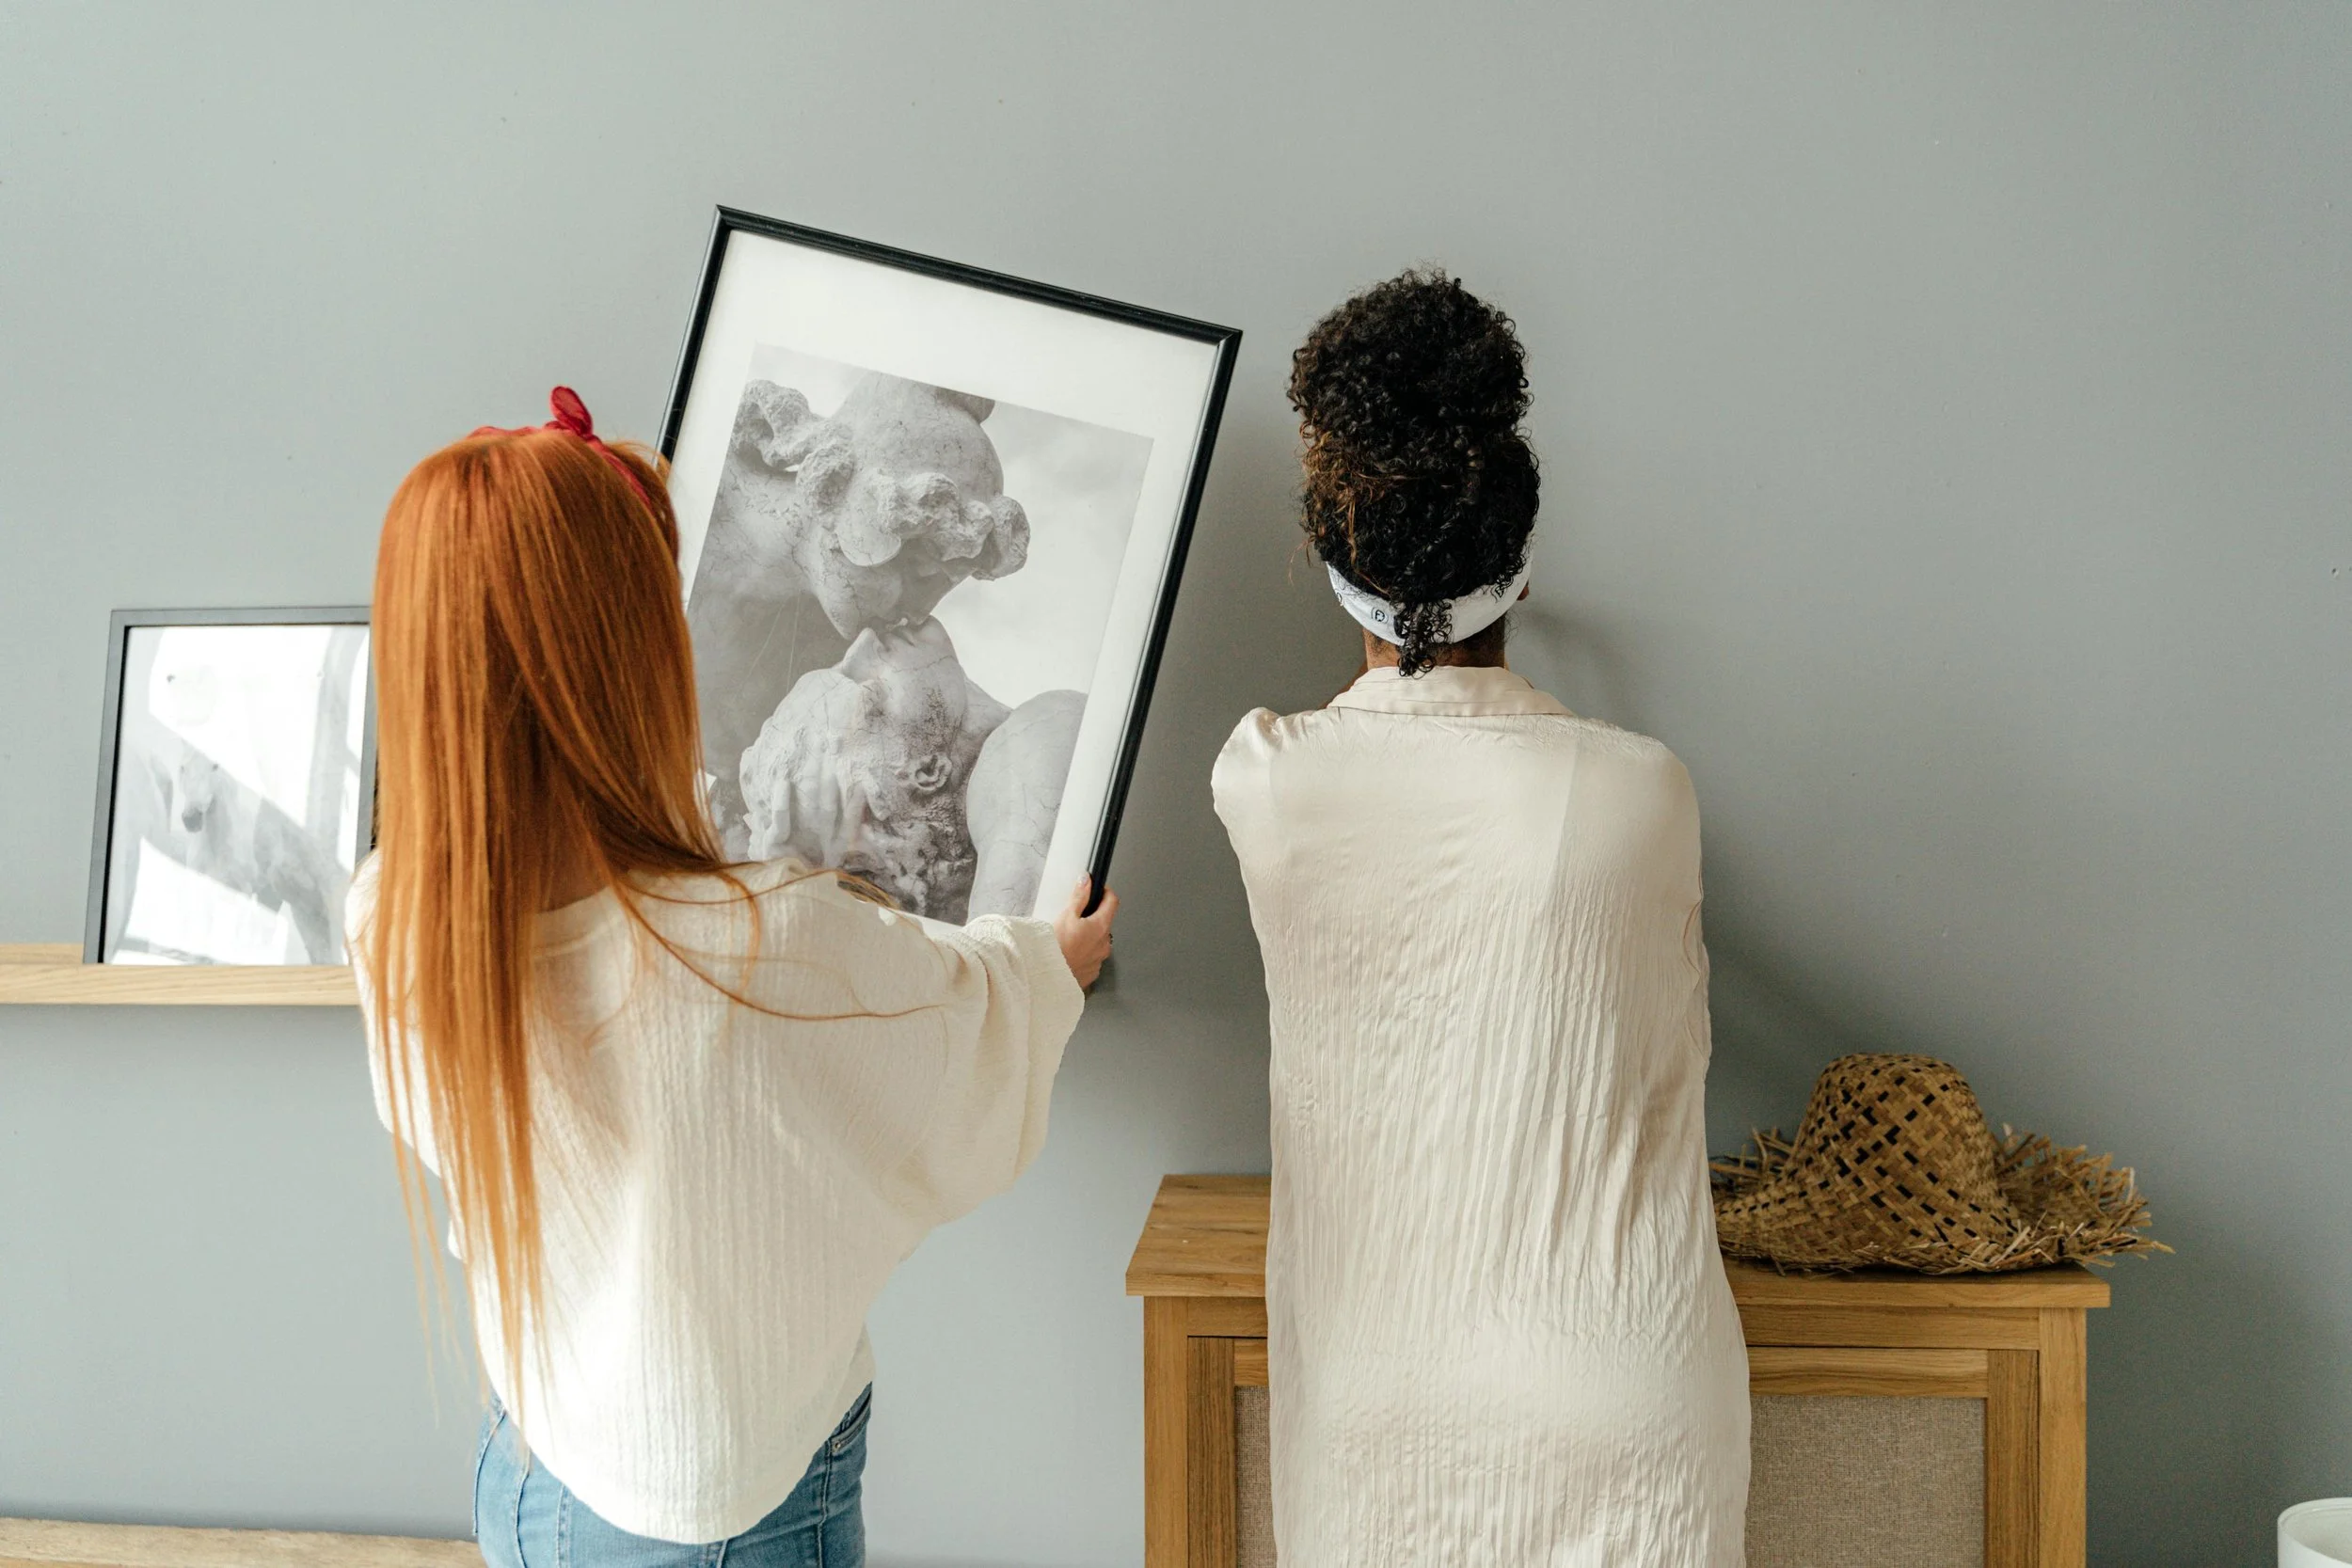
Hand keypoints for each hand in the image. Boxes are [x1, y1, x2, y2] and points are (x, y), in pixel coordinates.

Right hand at [1053, 877, 1118, 992]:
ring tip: (1069, 939)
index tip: (1099, 890)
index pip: (1113, 902)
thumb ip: (1080, 896)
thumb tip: (1087, 881)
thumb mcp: (1066, 915)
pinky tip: (1069, 953)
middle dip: (1093, 918)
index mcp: (1101, 927)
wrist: (1047, 977)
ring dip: (1088, 937)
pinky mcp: (1091, 973)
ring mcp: (1099, 960)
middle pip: (1104, 923)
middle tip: (1075, 918)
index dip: (1105, 892)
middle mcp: (1104, 944)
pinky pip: (1091, 958)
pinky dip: (1083, 954)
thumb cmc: (1055, 947)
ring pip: (1097, 942)